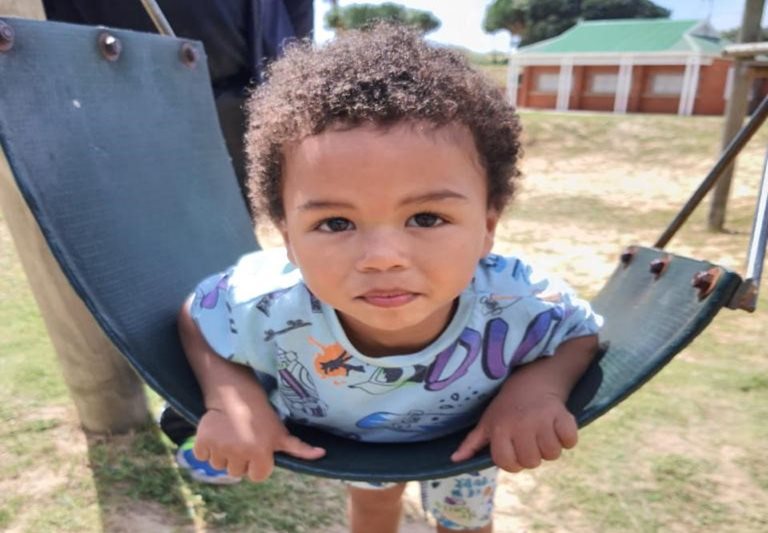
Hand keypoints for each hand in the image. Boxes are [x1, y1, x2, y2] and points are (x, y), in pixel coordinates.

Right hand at [193, 403, 325, 481]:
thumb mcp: (281, 432)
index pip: (257, 477)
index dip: (258, 465)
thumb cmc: (263, 415)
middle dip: (241, 460)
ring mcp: (220, 449)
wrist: (235, 394)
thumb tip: (322, 454)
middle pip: (237, 473)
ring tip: (231, 436)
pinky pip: (203, 456)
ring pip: (219, 466)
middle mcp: (239, 454)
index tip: (257, 451)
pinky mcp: (203, 442)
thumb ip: (299, 448)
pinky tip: (217, 434)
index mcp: (260, 453)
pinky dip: (206, 448)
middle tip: (243, 441)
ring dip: (224, 455)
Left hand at [450, 390, 577, 471]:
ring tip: (544, 431)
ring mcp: (541, 419)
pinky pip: (569, 441)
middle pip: (532, 462)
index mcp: (500, 429)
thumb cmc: (506, 405)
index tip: (515, 450)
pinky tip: (558, 427)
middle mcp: (520, 425)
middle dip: (533, 455)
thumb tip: (454, 460)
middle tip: (531, 438)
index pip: (508, 464)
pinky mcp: (561, 414)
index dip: (513, 462)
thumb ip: (471, 443)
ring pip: (552, 454)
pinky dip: (568, 437)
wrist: (532, 379)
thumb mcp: (487, 421)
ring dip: (551, 447)